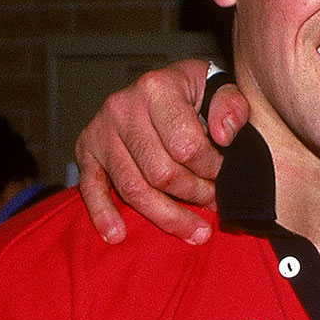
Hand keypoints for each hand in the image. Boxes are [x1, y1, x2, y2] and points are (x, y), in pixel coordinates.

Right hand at [74, 59, 248, 244]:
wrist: (161, 84)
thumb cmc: (193, 92)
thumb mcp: (220, 85)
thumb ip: (232, 106)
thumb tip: (223, 135)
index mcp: (157, 88)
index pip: (186, 146)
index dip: (211, 169)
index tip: (225, 175)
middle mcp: (123, 107)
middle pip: (160, 173)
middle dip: (194, 195)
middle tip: (214, 202)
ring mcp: (101, 131)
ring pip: (133, 188)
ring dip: (167, 216)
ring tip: (195, 232)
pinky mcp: (86, 151)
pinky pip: (90, 188)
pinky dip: (103, 214)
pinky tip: (118, 235)